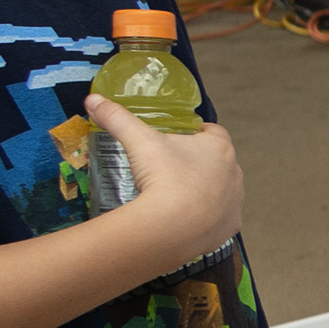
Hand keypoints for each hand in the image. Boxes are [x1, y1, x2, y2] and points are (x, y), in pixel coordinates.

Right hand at [82, 96, 242, 267]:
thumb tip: (93, 100)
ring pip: (222, 192)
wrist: (170, 227)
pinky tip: (188, 219)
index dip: (198, 133)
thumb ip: (117, 118)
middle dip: (200, 163)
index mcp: (219, 148)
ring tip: (178, 195)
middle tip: (173, 168)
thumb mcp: (138, 141)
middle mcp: (234, 173)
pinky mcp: (230, 227)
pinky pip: (221, 219)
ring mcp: (235, 202)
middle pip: (218, 163)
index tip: (181, 138)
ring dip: (206, 191)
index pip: (214, 132)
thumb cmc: (162, 177)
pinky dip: (207, 218)